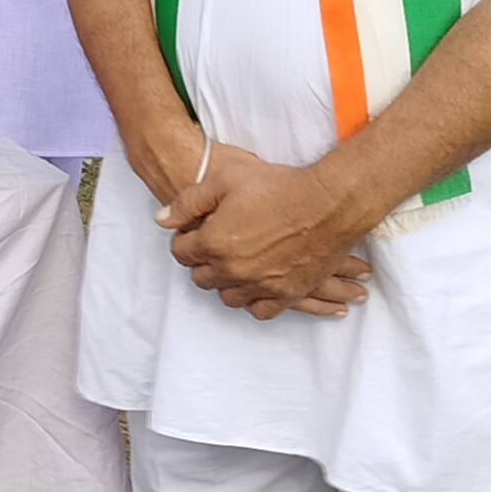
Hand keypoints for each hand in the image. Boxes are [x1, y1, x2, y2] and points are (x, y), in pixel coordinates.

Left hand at [158, 150, 373, 317]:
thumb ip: (188, 202)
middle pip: (201, 277)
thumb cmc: (278, 186)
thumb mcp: (225, 181)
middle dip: (202, 261)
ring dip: (225, 282)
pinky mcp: (287, 294)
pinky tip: (254, 285)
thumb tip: (162, 220)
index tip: (195, 232)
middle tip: (214, 246)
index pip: (181, 252)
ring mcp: (261, 285)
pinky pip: (259, 310)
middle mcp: (234, 270)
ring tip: (233, 265)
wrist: (329, 203)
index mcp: (214, 242)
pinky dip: (253, 300)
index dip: (185, 239)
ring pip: (228, 297)